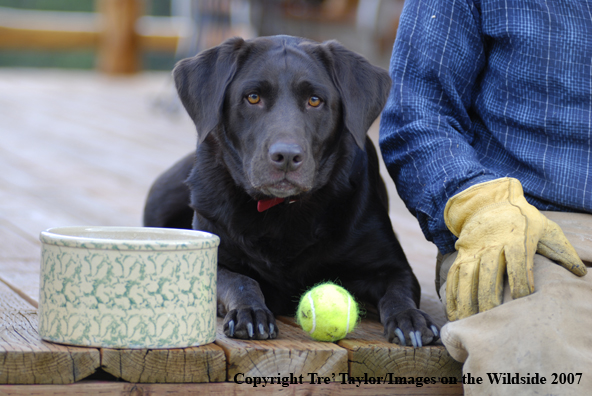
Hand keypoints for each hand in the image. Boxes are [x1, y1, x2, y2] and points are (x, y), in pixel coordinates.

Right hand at [443, 178, 586, 320]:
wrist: (490, 201)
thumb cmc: (523, 219)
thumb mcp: (546, 228)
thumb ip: (562, 250)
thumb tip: (581, 273)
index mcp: (515, 238)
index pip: (518, 263)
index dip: (521, 283)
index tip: (524, 301)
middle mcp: (491, 244)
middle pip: (487, 274)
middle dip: (488, 298)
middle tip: (492, 319)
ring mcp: (473, 250)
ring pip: (467, 277)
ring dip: (466, 301)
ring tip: (468, 322)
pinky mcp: (461, 254)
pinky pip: (453, 276)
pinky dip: (451, 295)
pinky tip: (454, 313)